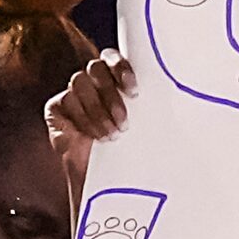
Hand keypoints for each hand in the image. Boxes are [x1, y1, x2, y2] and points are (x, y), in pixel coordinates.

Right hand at [46, 51, 135, 209]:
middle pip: (96, 68)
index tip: (135, 93)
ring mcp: (71, 92)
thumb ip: (150, 110)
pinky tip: (94, 137)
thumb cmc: (127, 152)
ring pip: (80, 83)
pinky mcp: (55, 108)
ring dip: (97, 110)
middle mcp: (91, 80)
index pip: (113, 58)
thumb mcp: (142, 129)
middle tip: (124, 122)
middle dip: (111, 95)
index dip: (123, 69)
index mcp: (113, 78)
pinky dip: (83, 120)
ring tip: (111, 135)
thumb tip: (183, 101)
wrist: (101, 180)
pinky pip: (66, 102)